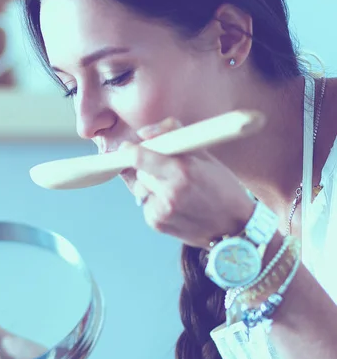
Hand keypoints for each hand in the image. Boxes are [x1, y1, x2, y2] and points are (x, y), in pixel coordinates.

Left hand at [126, 117, 255, 249]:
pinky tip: (175, 204)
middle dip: (148, 167)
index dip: (129, 151)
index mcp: (183, 170)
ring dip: (150, 185)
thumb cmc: (220, 186)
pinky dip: (154, 201)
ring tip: (175, 190)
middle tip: (167, 171)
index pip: (140, 158)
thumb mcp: (204, 154)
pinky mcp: (156, 223)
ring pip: (140, 187)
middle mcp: (170, 192)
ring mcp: (162, 210)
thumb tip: (144, 133)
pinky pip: (145, 204)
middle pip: (140, 171)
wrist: (233, 224)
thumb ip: (175, 137)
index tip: (126, 148)